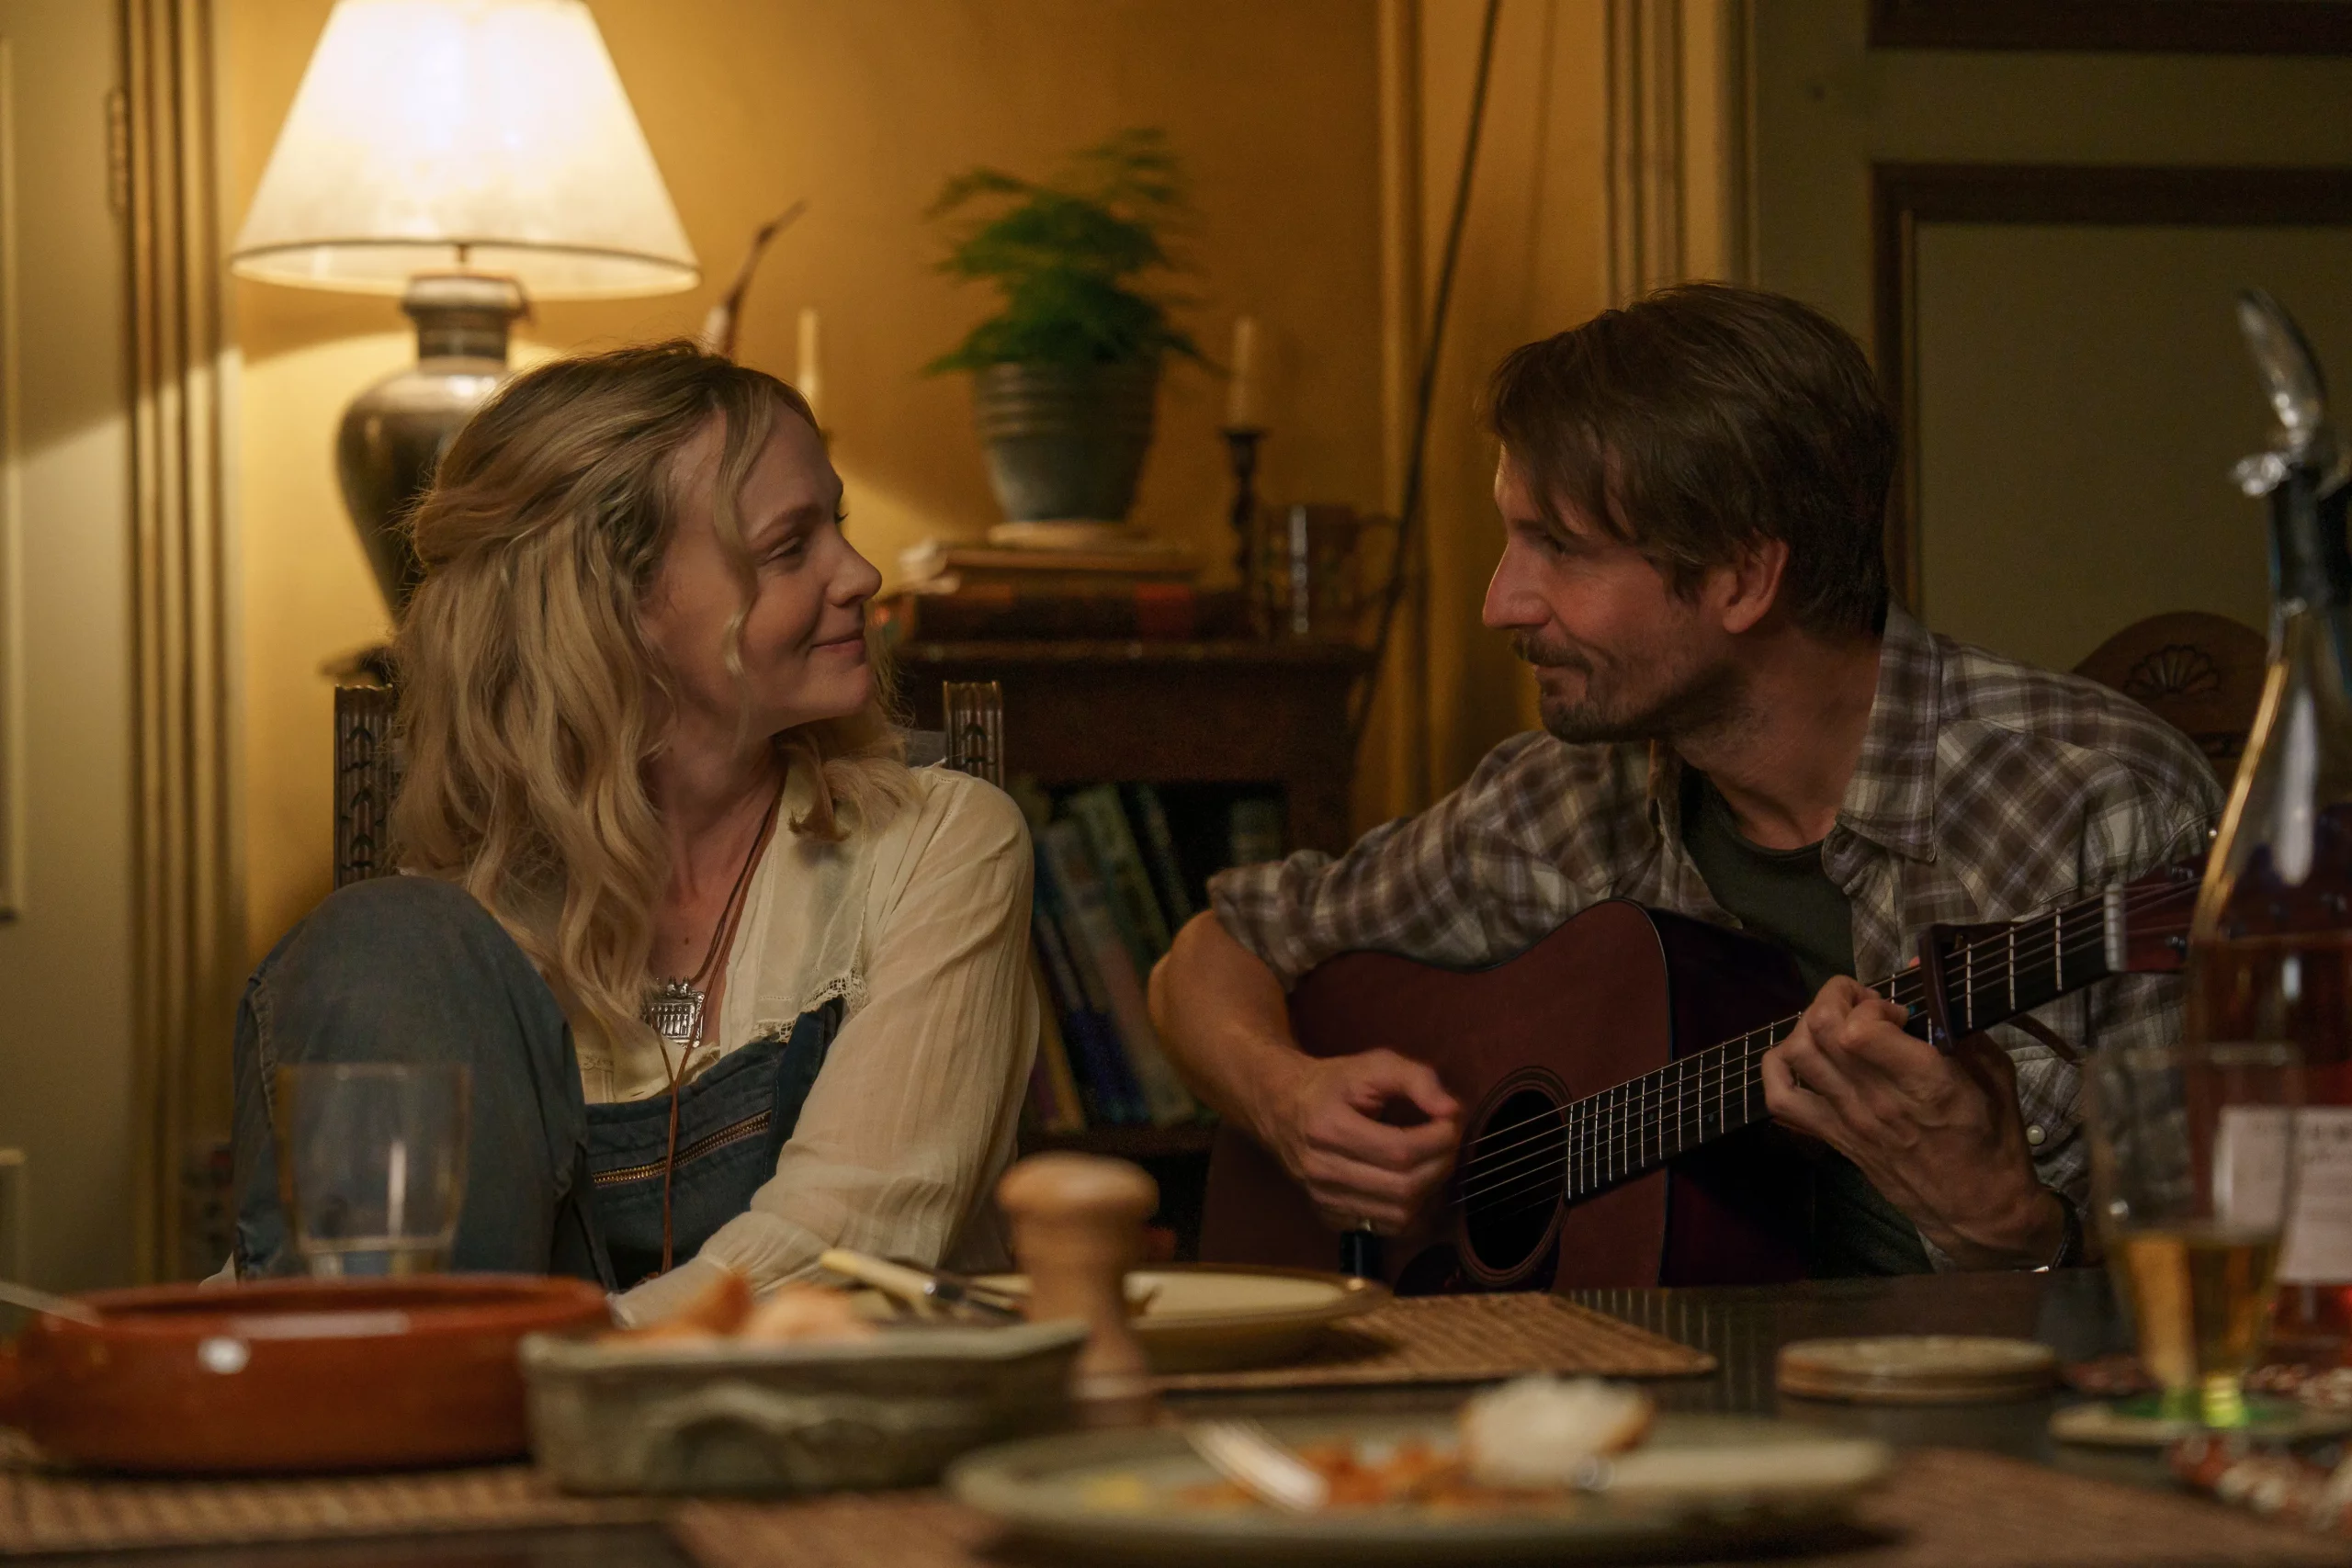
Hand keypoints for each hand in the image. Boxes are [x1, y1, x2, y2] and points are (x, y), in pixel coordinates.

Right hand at [1270, 1050, 1461, 1233]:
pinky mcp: (1329, 1217)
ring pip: (1398, 1215)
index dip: (1438, 1141)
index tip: (1450, 1123)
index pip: (1400, 1151)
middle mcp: (1321, 1169)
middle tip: (1449, 1144)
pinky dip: (1411, 1211)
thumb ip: (1417, 1079)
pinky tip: (1413, 1184)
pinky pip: (1386, 1229)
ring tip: (1433, 1163)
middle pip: (1402, 1187)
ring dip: (1430, 1191)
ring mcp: (1324, 1198)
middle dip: (1440, 1166)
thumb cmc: (1334, 1083)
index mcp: (1328, 1127)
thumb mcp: (1375, 1064)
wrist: (1283, 1107)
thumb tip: (1452, 1112)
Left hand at [1758, 976, 2061, 1268]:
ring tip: (1839, 1024)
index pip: (1861, 1030)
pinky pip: (1780, 1098)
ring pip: (1797, 1055)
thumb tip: (1924, 973)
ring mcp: (1848, 1119)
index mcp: (1923, 1083)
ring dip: (1811, 1024)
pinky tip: (1803, 1056)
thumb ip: (1958, 1024)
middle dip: (1836, 998)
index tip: (1897, 1011)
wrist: (1977, 1211)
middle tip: (1863, 1004)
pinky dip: (1778, 1067)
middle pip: (1821, 1030)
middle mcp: (1876, 1099)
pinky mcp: (1833, 1137)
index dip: (1871, 1004)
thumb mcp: (1995, 1073)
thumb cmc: (1994, 1141)